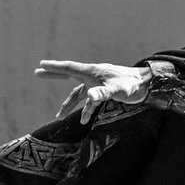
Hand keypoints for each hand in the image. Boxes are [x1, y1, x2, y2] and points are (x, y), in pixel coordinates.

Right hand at [35, 59, 152, 123]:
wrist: (147, 85)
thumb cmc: (132, 85)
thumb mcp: (117, 90)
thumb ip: (103, 93)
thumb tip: (88, 98)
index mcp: (93, 72)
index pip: (69, 68)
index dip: (54, 67)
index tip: (41, 64)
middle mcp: (93, 76)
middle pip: (69, 74)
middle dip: (53, 74)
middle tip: (37, 72)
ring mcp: (98, 83)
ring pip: (78, 93)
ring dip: (69, 104)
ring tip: (59, 115)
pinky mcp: (104, 91)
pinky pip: (90, 100)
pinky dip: (85, 109)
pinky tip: (83, 120)